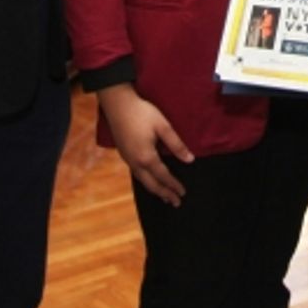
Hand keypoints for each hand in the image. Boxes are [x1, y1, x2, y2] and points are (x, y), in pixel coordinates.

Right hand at [98, 83, 194, 206]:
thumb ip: (176, 144)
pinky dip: (146, 181)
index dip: (174, 185)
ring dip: (154, 190)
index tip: (183, 193)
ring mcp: (127, 159)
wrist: (118, 105)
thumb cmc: (142, 113)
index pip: (163, 176)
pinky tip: (149, 180)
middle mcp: (135, 162)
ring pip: (142, 181)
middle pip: (151, 184)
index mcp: (146, 157)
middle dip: (164, 194)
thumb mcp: (163, 126)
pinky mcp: (123, 154)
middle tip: (175, 203)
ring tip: (164, 196)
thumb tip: (189, 160)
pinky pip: (136, 174)